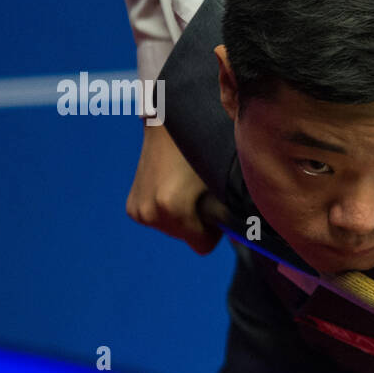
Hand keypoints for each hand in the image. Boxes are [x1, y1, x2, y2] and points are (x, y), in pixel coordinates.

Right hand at [125, 123, 221, 253]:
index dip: (214, 228)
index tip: (214, 205)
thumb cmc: (202, 150)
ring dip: (183, 216)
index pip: (203, 245)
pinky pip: (161, 222)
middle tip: (199, 191)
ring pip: (174, 231)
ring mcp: (138, 212)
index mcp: (170, 207)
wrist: (166, 126)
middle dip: (198, 222)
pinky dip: (169, 211)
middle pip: (186, 238)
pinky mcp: (132, 208)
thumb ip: (228, 213)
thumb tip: (241, 236)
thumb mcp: (221, 181)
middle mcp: (149, 213)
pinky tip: (172, 188)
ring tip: (185, 187)